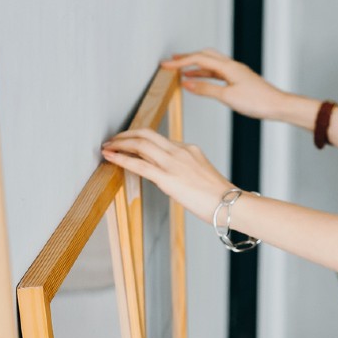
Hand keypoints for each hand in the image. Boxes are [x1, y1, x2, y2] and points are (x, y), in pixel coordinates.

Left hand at [100, 127, 235, 221]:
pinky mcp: (167, 178)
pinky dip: (121, 158)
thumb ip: (181, 171)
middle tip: (113, 140)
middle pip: (146, 133)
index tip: (128, 143)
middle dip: (126, 135)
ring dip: (120, 143)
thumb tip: (161, 177)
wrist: (230, 203)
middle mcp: (180, 151)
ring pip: (140, 143)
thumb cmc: (219, 197)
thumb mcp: (200, 175)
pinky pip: (138, 164)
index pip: (158, 140)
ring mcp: (173, 163)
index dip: (139, 140)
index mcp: (189, 149)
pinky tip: (110, 157)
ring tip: (107, 147)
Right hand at [160, 48, 290, 120]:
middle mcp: (231, 66)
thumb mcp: (227, 97)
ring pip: (210, 64)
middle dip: (186, 58)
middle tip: (171, 62)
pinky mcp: (238, 79)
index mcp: (228, 67)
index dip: (180, 62)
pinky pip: (216, 73)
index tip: (165, 65)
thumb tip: (187, 84)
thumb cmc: (257, 101)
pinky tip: (199, 81)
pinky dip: (205, 74)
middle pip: (204, 56)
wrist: (277, 105)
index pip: (198, 60)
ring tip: (181, 71)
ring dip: (195, 66)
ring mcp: (235, 72)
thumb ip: (205, 89)